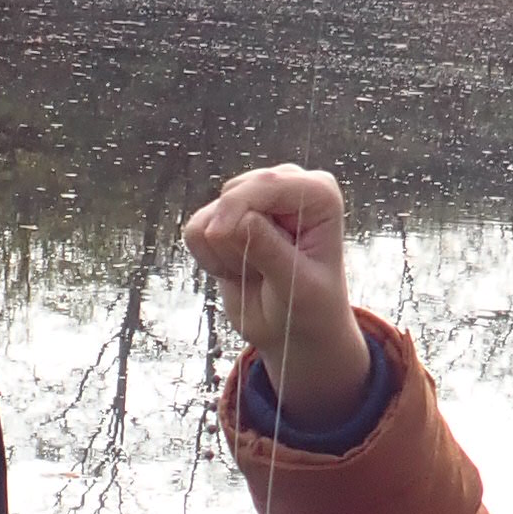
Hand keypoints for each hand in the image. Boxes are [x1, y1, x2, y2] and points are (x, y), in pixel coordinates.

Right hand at [181, 165, 373, 428]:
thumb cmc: (310, 308)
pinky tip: (236, 270)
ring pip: (209, 215)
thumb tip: (236, 222)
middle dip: (235, 240)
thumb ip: (269, 251)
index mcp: (317, 193)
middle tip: (262, 272)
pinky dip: (209, 258)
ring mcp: (254, 199)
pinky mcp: (227, 217)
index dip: (236, 206)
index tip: (217, 236)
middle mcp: (286, 187)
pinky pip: (194, 230)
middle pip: (233, 194)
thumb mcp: (297, 285)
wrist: (295, 329)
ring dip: (224, 253)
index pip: (266, 184)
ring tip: (254, 271)